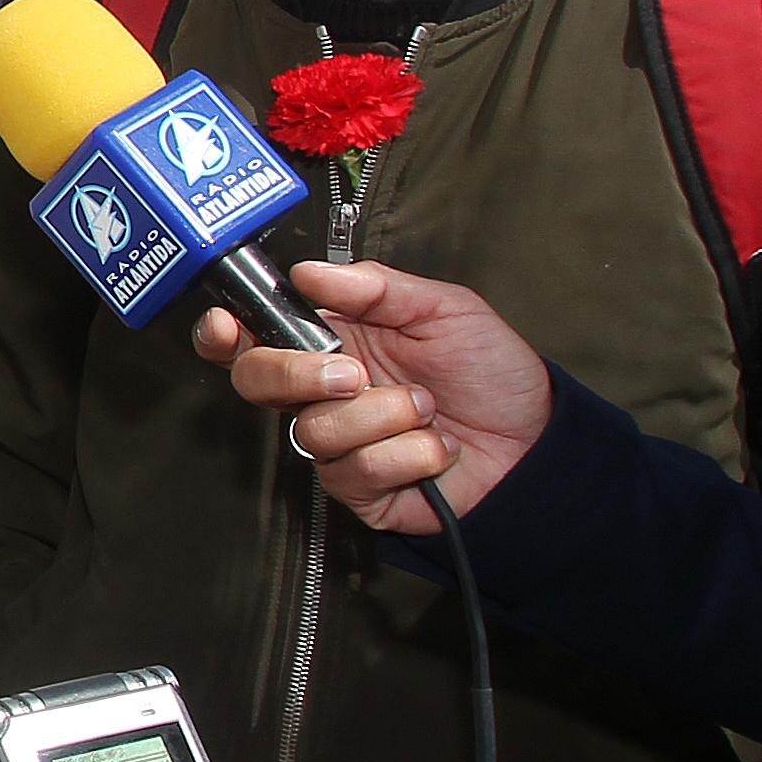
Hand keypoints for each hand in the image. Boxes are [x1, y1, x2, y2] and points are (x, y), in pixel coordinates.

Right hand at [192, 261, 552, 532]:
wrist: (537, 444)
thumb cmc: (492, 373)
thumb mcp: (444, 309)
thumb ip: (376, 286)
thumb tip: (308, 272)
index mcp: (332, 342)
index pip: (254, 337)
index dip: (224, 333)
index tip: (227, 326)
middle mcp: (324, 392)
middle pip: (257, 382)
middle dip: (298, 373)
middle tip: (354, 372)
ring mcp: (339, 442)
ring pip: (314, 429)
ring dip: (382, 416)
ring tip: (427, 409)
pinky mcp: (359, 489)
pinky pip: (352, 472)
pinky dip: (405, 454)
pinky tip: (435, 448)